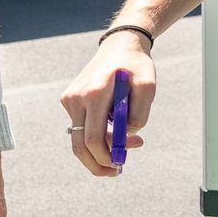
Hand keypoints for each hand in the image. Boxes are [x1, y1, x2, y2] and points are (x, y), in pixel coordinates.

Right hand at [61, 33, 153, 176]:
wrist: (120, 46)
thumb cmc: (136, 67)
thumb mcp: (148, 87)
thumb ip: (138, 115)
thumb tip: (125, 138)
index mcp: (95, 94)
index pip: (93, 138)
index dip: (106, 157)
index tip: (121, 163)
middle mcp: (77, 98)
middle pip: (79, 146)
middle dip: (98, 163)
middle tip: (117, 170)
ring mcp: (70, 99)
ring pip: (79, 138)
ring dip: (99, 148)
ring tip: (124, 142)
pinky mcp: (69, 100)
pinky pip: (81, 127)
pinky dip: (95, 134)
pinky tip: (113, 124)